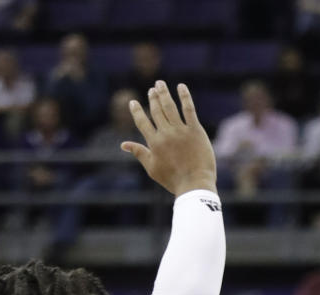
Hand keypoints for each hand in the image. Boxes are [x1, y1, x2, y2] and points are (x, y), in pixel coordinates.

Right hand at [121, 81, 216, 195]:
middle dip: (153, 98)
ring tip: (160, 84)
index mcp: (154, 143)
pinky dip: (184, 96)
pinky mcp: (195, 130)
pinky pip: (189, 109)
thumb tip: (123, 145)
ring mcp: (181, 131)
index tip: (133, 102)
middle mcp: (166, 134)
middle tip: (152, 90)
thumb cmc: (173, 180)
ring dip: (164, 93)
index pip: (142, 121)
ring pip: (170, 106)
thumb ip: (139, 153)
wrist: (195, 185)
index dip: (137, 111)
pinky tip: (181, 86)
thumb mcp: (153, 168)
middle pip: (156, 110)